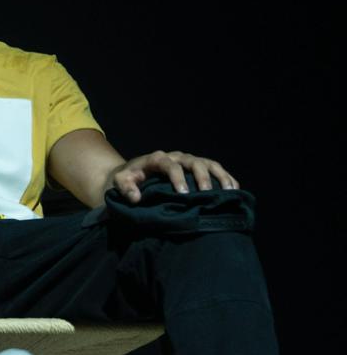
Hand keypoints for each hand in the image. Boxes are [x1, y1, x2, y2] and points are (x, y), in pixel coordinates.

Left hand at [109, 150, 236, 202]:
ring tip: (228, 190)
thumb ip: (125, 188)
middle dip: (201, 177)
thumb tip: (136, 198)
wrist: (131, 174)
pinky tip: (234, 189)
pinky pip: (215, 169)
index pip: (170, 165)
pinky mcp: (196, 168)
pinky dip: (225, 177)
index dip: (177, 178)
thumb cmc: (126, 179)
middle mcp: (175, 157)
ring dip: (219, 176)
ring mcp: (188, 161)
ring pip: (208, 164)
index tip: (183, 193)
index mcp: (156, 159)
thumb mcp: (120, 182)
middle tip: (205, 193)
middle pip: (193, 162)